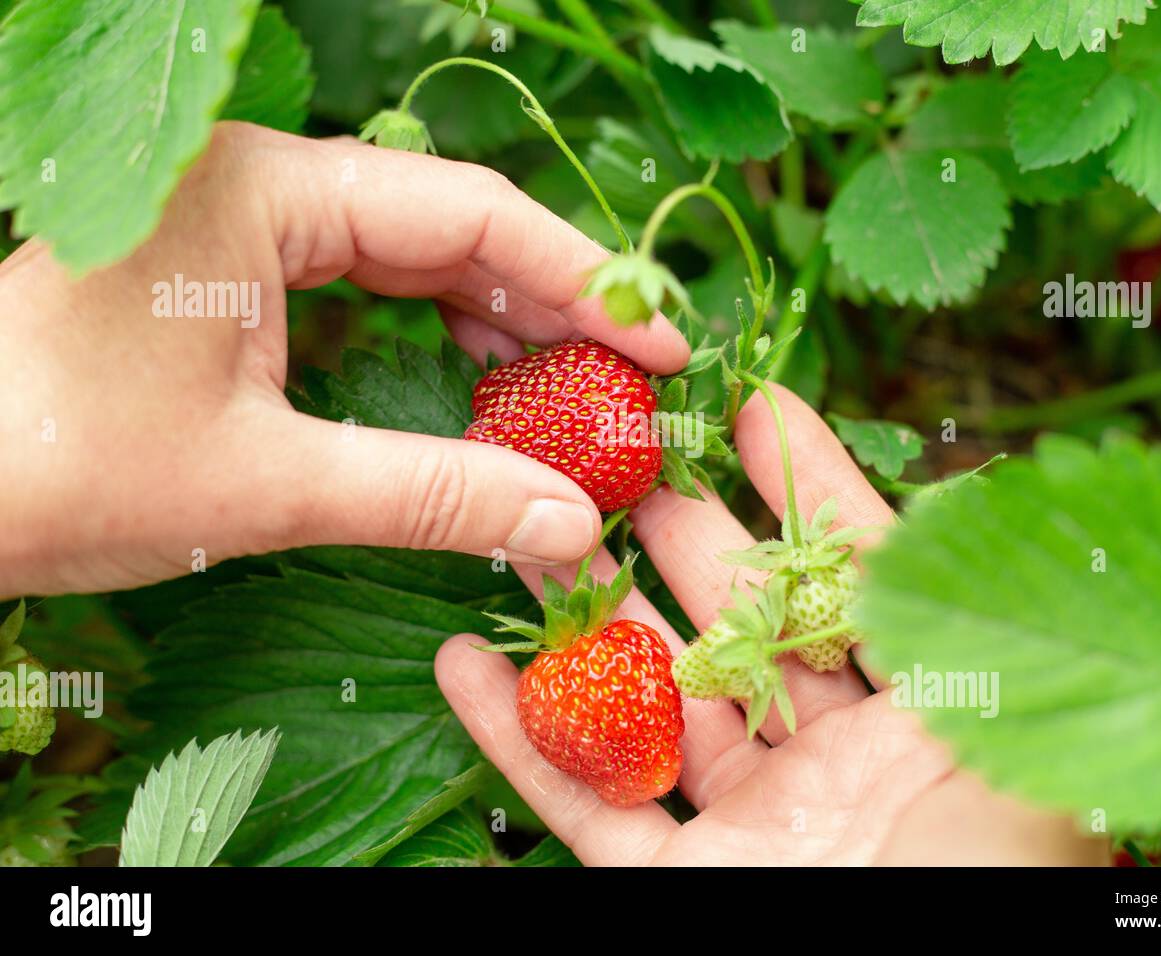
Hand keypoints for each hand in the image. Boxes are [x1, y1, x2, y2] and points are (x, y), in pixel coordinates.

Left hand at [0, 122, 686, 597]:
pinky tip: (482, 370)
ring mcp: (237, 223)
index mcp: (259, 186)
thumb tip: (569, 522)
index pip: (464, 212)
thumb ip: (434, 493)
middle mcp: (252, 181)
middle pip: (445, 223)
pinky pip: (359, 280)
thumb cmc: (63, 471)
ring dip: (496, 315)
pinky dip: (431, 326)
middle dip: (547, 302)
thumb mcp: (270, 484)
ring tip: (573, 383)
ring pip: (407, 251)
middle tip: (631, 375)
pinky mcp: (226, 273)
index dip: (579, 281)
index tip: (660, 343)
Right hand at [436, 384, 1109, 864]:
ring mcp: (750, 822)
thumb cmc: (1005, 873)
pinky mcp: (681, 885)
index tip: (751, 404)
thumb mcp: (1024, 724)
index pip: (853, 574)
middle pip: (731, 625)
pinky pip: (587, 809)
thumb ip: (985, 614)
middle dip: (672, 536)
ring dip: (578, 621)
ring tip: (523, 529)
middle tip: (618, 457)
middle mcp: (830, 762)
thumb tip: (965, 497)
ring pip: (646, 703)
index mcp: (923, 718)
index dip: (805, 485)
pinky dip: (520, 744)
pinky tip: (465, 669)